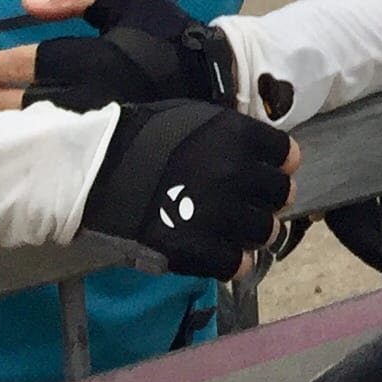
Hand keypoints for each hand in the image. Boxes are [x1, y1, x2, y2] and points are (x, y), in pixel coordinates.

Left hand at [0, 0, 289, 118]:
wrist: (213, 78)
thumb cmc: (167, 35)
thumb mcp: (129, 0)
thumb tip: (27, 2)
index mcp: (91, 56)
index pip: (29, 63)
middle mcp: (87, 95)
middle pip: (22, 103)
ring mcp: (95, 126)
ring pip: (35, 129)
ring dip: (11, 121)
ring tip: (5, 114)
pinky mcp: (105, 148)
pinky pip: (56, 147)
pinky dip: (36, 139)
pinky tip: (30, 134)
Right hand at [74, 102, 298, 279]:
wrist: (94, 171)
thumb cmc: (143, 137)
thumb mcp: (196, 118)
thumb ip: (232, 135)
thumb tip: (258, 152)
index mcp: (237, 137)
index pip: (286, 155)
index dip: (281, 165)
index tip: (274, 171)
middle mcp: (236, 175)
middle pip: (280, 195)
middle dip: (271, 200)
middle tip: (257, 204)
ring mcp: (217, 214)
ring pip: (264, 231)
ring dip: (257, 232)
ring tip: (243, 232)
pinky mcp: (195, 250)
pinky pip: (235, 263)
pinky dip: (236, 262)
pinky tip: (229, 257)